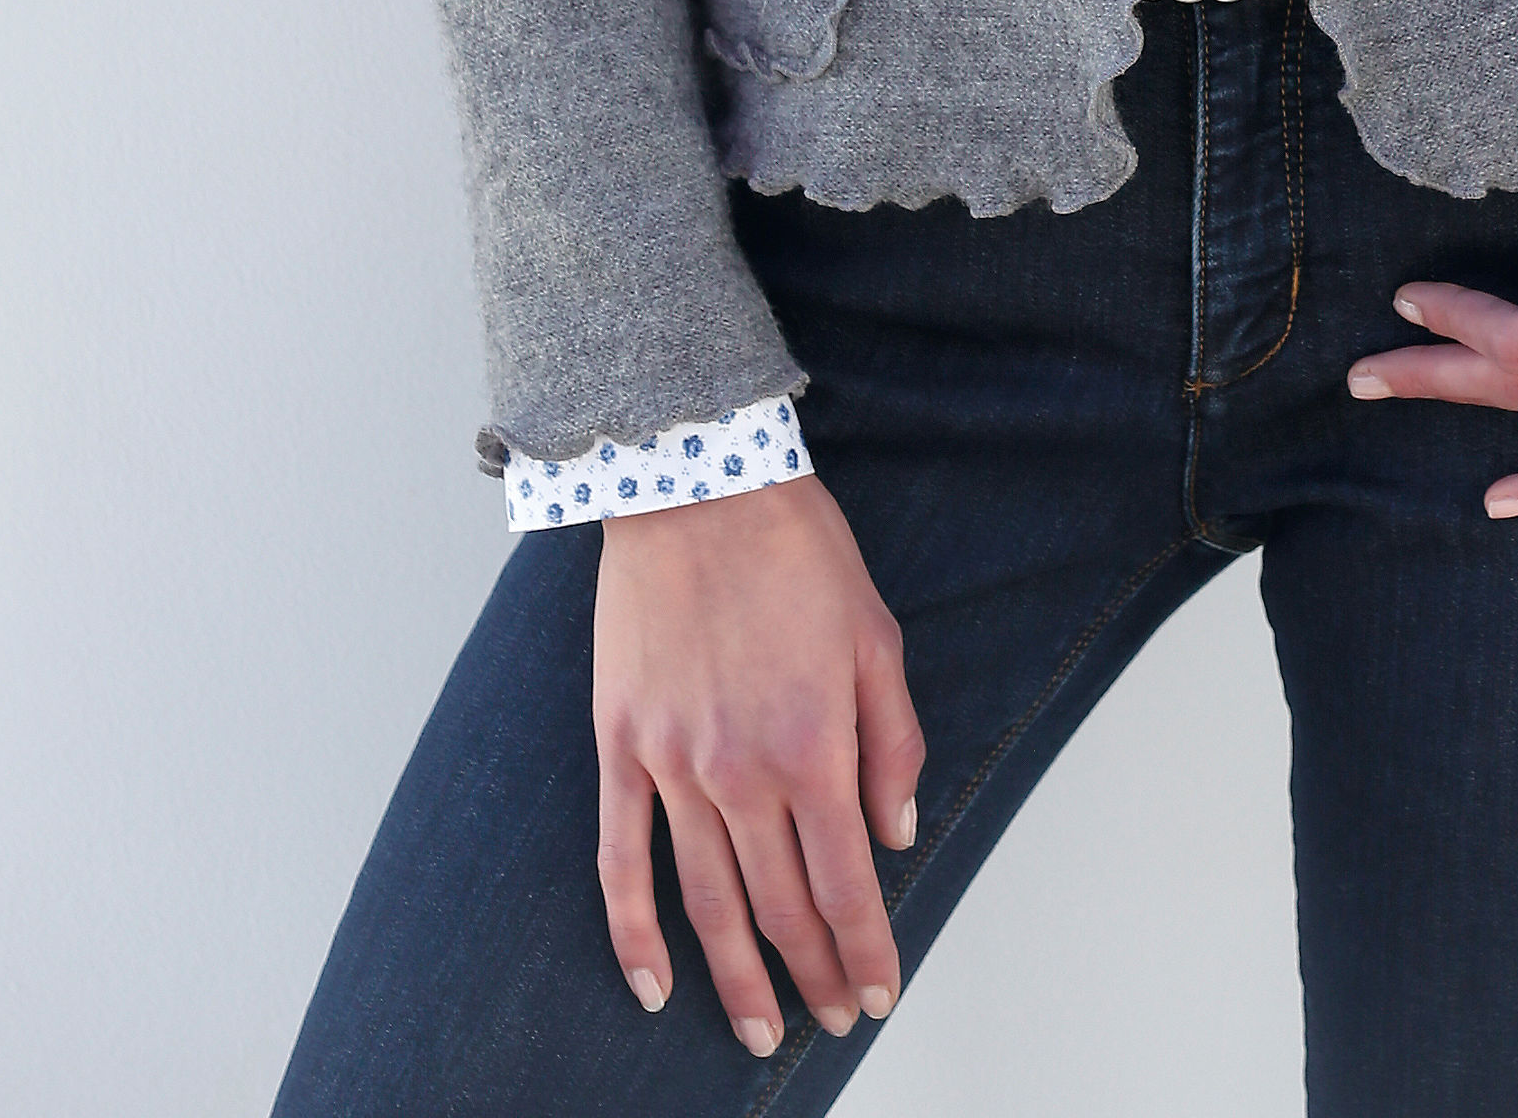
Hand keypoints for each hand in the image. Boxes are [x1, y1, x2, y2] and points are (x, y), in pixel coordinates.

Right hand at [591, 472, 923, 1053]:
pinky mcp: (621, 747)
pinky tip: (653, 987)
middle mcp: (741, 773)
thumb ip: (892, 743)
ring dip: (736, 978)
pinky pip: (621, 860)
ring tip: (760, 1032)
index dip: (865, 950)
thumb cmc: (795, 551)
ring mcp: (672, 766)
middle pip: (781, 906)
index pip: (846, 884)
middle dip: (814, 974)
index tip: (878, 994)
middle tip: (832, 1019)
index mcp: (813, 746)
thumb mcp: (875, 636)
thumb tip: (896, 835)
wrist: (695, 484)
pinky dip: (633, 935)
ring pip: (706, 903)